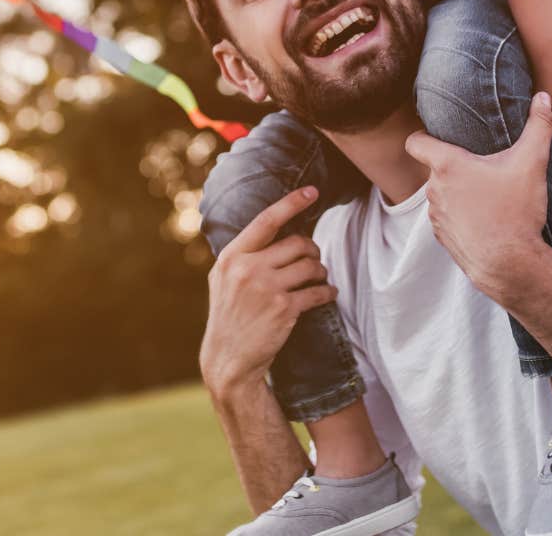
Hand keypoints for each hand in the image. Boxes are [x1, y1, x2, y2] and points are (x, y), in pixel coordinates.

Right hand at [199, 186, 336, 395]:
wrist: (228, 359)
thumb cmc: (230, 316)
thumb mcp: (223, 280)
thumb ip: (243, 255)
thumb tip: (274, 228)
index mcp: (232, 257)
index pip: (266, 221)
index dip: (291, 203)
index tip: (311, 192)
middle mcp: (247, 268)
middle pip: (297, 243)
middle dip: (312, 250)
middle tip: (314, 259)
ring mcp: (266, 288)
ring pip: (311, 266)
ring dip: (320, 271)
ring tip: (318, 278)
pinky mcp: (284, 309)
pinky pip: (318, 291)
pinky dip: (327, 292)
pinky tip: (328, 294)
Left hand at [407, 92, 551, 303]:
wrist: (510, 265)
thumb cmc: (516, 212)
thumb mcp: (532, 164)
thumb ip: (538, 126)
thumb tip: (544, 96)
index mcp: (447, 166)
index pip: (415, 142)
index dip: (423, 136)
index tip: (440, 137)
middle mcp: (433, 189)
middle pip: (435, 168)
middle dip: (456, 166)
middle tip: (483, 169)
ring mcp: (435, 215)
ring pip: (441, 194)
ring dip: (457, 192)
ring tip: (486, 196)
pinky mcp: (441, 236)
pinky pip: (446, 217)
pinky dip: (460, 215)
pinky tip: (483, 218)